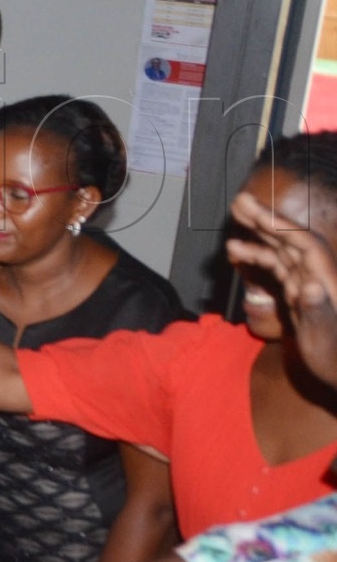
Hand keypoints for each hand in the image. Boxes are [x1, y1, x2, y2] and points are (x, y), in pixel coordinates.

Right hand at [227, 190, 336, 387]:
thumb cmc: (335, 360)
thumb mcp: (324, 339)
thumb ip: (317, 311)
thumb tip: (310, 286)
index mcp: (326, 281)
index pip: (303, 243)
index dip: (279, 224)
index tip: (254, 210)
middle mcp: (318, 277)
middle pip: (291, 240)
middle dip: (266, 219)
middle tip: (239, 201)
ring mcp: (308, 284)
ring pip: (282, 250)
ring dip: (259, 234)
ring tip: (235, 219)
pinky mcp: (299, 293)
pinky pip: (277, 267)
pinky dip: (258, 256)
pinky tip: (238, 253)